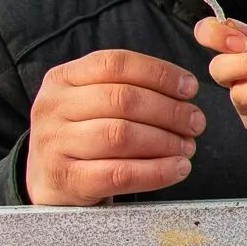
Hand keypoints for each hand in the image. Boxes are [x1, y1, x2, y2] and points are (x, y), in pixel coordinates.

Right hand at [25, 50, 203, 205]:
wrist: (50, 181)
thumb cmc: (85, 135)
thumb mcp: (92, 102)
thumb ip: (128, 87)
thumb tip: (184, 88)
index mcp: (62, 78)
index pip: (115, 64)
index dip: (159, 73)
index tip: (190, 88)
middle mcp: (52, 107)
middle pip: (122, 99)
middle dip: (169, 110)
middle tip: (196, 122)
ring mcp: (54, 144)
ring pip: (121, 135)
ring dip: (165, 141)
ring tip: (187, 146)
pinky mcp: (66, 179)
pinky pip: (119, 174)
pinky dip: (156, 171)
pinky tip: (178, 168)